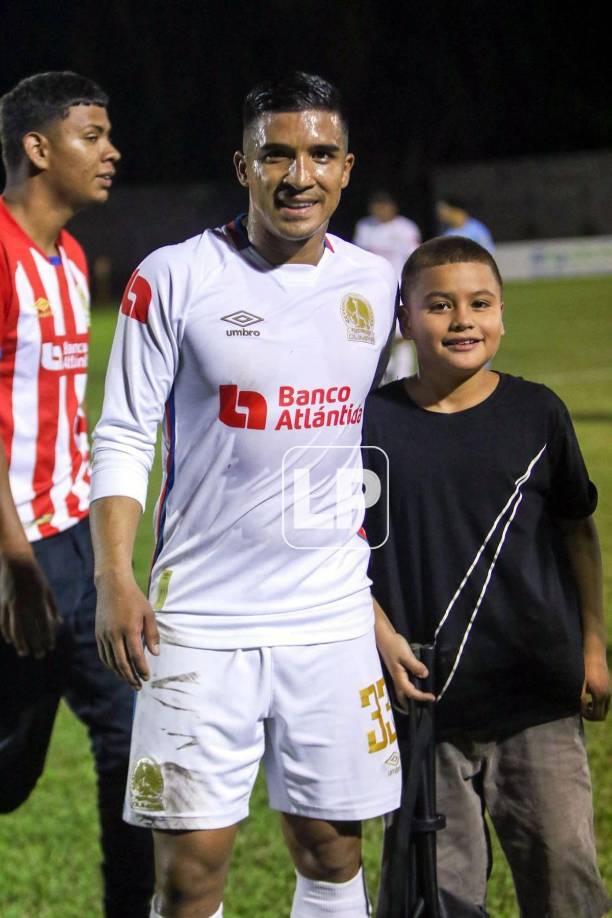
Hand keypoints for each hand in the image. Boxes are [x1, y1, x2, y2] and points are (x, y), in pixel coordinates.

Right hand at [0, 551, 60, 657]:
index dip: (47, 637)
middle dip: (35, 644)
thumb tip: (59, 623)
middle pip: (30, 630)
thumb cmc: (34, 576)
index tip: (51, 646)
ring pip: (15, 629)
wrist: (15, 561)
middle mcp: (25, 605)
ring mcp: (11, 605)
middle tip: (40, 655)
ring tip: (24, 653)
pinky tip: (10, 641)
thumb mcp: (47, 589)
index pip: (44, 624)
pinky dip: (6, 633)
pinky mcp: (2, 603)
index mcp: (38, 601)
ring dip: (20, 643)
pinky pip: (3, 622)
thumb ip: (53, 607)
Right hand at [95, 572, 159, 689]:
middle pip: (122, 663)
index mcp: (129, 629)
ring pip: (111, 661)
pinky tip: (118, 669)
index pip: (136, 656)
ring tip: (130, 680)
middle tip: (138, 686)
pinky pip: (104, 655)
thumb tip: (156, 654)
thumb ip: (152, 634)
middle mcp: (115, 634)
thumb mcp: (148, 614)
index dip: (141, 669)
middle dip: (130, 677)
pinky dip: (111, 665)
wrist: (112, 586)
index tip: (147, 677)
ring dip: (120, 674)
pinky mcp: (98, 634)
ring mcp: (104, 635)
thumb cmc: (134, 599)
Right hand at [382, 632, 435, 706]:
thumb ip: (415, 665)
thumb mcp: (406, 655)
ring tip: (421, 697)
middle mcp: (397, 679)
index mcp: (399, 677)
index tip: (432, 697)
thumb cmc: (394, 646)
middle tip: (423, 704)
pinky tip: (416, 684)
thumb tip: (425, 675)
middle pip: (403, 697)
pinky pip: (404, 684)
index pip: (411, 692)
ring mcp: (396, 675)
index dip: (421, 696)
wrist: (384, 637)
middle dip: (411, 704)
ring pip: (402, 691)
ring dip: (410, 697)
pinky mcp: (397, 670)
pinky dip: (410, 688)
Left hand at [581, 652, 609, 720]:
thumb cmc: (583, 668)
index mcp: (600, 695)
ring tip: (584, 703)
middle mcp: (607, 695)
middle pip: (602, 716)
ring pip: (604, 710)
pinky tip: (588, 697)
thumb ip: (580, 697)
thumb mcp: (580, 683)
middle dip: (591, 715)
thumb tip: (579, 710)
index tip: (578, 707)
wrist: (593, 655)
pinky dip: (597, 704)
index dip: (586, 715)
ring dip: (594, 710)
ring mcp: (609, 692)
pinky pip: (605, 703)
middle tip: (581, 708)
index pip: (597, 716)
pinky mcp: (608, 688)